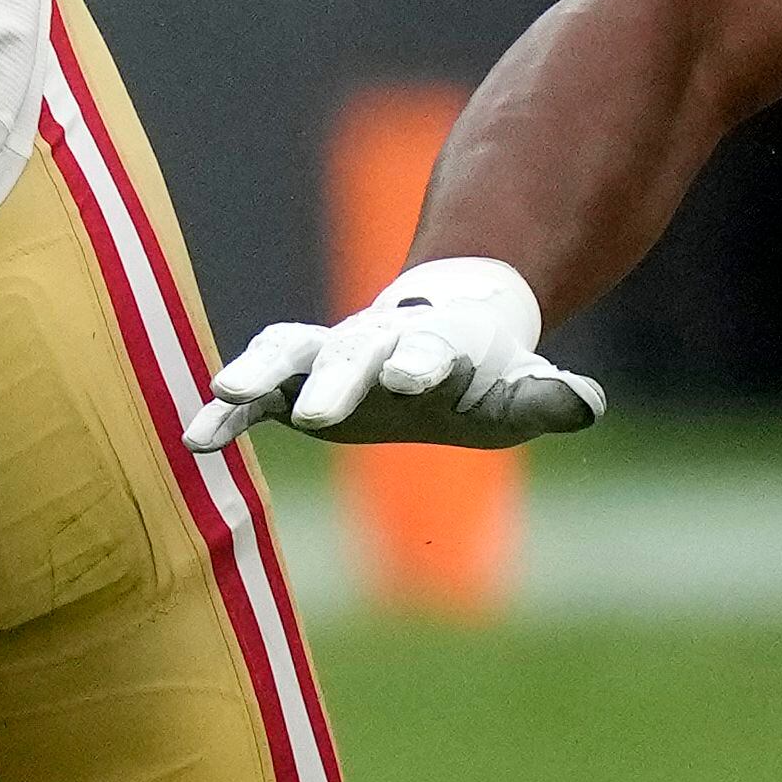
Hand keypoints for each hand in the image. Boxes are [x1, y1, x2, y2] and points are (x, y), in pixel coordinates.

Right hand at [185, 256, 605, 451]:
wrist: (438, 340)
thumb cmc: (485, 376)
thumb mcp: (522, 392)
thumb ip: (548, 398)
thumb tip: (585, 404)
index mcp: (436, 348)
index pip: (428, 352)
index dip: (420, 362)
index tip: (413, 377)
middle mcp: (374, 344)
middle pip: (352, 351)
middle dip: (335, 378)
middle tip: (316, 413)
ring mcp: (329, 358)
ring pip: (287, 353)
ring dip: (257, 373)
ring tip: (225, 394)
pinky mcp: (294, 384)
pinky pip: (253, 394)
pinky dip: (224, 412)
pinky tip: (195, 442)